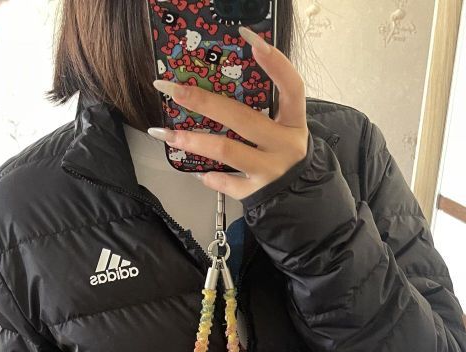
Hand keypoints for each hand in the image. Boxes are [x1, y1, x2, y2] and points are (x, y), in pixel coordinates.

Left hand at [147, 25, 307, 200]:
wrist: (300, 198)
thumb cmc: (283, 155)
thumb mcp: (284, 129)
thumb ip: (264, 109)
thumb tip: (214, 88)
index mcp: (294, 122)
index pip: (291, 86)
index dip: (275, 63)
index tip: (249, 38)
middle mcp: (285, 145)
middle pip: (242, 118)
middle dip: (203, 101)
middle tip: (173, 89)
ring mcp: (271, 171)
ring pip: (227, 150)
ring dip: (194, 140)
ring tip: (165, 134)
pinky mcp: (257, 192)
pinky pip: (227, 183)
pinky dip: (211, 177)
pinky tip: (199, 172)